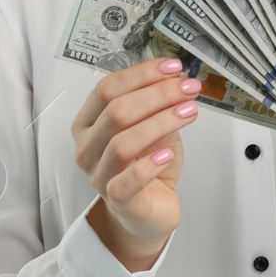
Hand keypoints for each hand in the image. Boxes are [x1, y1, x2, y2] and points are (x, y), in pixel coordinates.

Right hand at [71, 56, 200, 270]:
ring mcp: (98, 175)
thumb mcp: (151, 126)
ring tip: (188, 112)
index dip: (141, 75)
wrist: (149, 209)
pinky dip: (149, 165)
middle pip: (115, 111)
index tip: (173, 68)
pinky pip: (127, 181)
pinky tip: (167, 155)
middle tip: (188, 89)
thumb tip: (175, 77)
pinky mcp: (117, 200)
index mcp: (87, 123)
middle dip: (157, 94)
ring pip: (122, 143)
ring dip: (160, 122)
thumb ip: (155, 104)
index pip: (106, 89)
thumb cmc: (146, 163)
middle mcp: (86, 147)